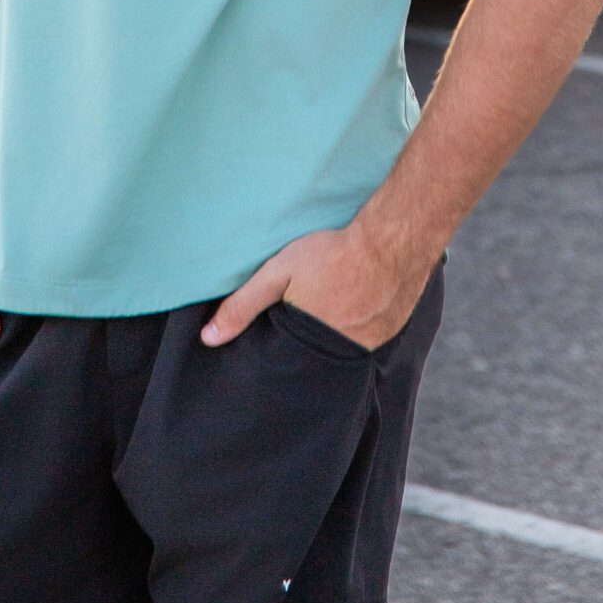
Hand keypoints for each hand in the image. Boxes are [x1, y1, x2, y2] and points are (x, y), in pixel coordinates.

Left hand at [199, 218, 427, 351]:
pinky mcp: (393, 331)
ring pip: (347, 347)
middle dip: (311, 342)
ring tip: (335, 306)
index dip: (284, 351)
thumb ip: (243, 305)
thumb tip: (209, 339)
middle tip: (310, 316)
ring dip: (339, 332)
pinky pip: (371, 336)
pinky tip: (358, 302)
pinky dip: (362, 324)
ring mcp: (373, 344)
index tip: (280, 339)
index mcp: (313, 343)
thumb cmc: (332, 252)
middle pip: (320, 355)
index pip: (291, 363)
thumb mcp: (278, 273)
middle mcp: (345, 352)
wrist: (393, 239)